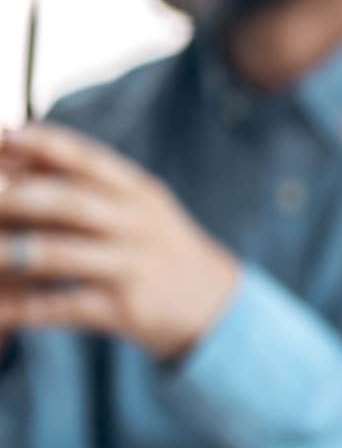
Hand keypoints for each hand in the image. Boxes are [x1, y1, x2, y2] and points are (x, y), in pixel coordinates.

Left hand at [0, 123, 238, 360]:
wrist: (214, 304)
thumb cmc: (154, 247)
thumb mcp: (134, 208)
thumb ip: (83, 183)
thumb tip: (14, 150)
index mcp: (138, 192)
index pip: (90, 159)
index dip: (46, 146)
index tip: (6, 137)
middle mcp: (138, 224)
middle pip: (72, 202)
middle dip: (18, 197)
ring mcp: (133, 267)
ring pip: (62, 255)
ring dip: (12, 252)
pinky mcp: (126, 310)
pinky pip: (64, 307)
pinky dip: (22, 308)